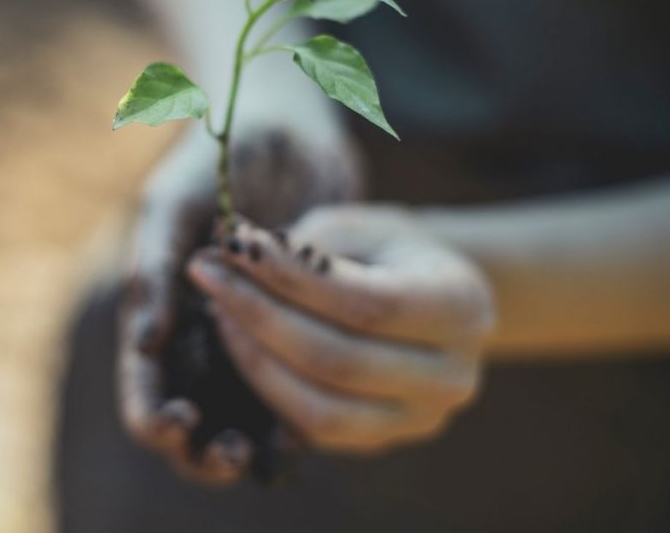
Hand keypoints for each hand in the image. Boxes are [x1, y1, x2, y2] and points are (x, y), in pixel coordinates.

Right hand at [118, 126, 361, 482]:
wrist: (295, 125)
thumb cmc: (224, 150)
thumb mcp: (178, 195)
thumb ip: (154, 261)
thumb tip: (144, 340)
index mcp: (159, 304)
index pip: (144, 382)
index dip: (154, 415)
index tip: (182, 423)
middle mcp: (198, 329)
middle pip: (189, 413)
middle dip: (203, 447)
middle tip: (234, 452)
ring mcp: (246, 332)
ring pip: (239, 412)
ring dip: (249, 440)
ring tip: (269, 448)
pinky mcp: (293, 329)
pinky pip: (291, 387)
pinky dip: (294, 414)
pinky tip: (311, 424)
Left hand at [186, 205, 495, 453]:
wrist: (427, 297)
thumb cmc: (386, 251)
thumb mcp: (358, 228)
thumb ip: (305, 245)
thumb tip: (234, 249)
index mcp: (462, 306)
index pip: (366, 302)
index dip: (291, 277)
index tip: (233, 244)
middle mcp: (453, 375)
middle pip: (338, 360)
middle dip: (259, 314)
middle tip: (208, 274)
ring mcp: (420, 419)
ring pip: (321, 408)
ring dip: (254, 357)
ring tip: (217, 309)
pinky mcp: (382, 441)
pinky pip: (314, 429)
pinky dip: (268, 387)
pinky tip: (238, 344)